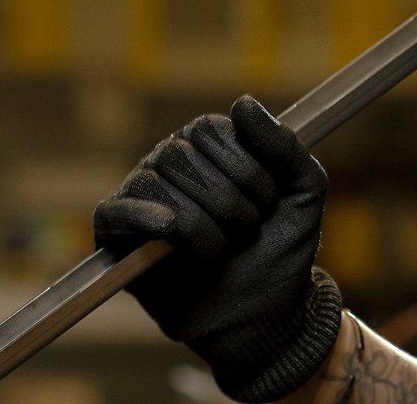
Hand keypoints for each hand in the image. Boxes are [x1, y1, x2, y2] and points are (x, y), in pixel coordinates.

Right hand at [94, 95, 338, 401]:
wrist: (264, 314)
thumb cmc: (281, 248)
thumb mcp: (303, 191)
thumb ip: (283, 145)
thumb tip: (242, 102)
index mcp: (209, 146)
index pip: (208, 129)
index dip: (244, 168)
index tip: (267, 203)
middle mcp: (170, 163)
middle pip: (180, 155)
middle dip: (227, 202)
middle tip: (246, 234)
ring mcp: (142, 199)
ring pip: (153, 183)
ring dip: (200, 224)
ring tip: (220, 252)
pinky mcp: (119, 239)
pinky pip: (113, 212)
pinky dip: (140, 217)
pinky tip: (168, 228)